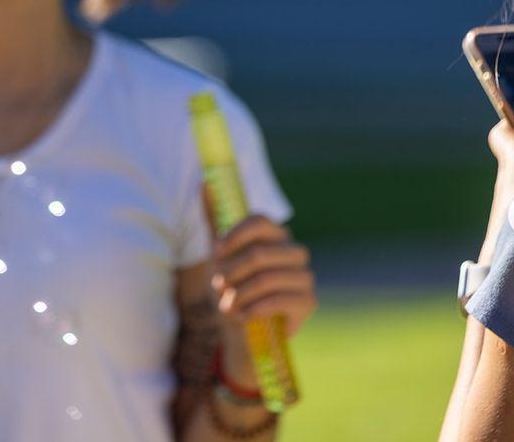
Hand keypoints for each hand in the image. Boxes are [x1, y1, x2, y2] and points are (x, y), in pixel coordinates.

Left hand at [209, 213, 315, 338]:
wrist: (248, 328)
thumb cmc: (235, 286)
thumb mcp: (221, 255)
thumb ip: (216, 221)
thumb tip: (204, 184)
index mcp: (276, 234)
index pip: (260, 220)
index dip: (235, 235)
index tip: (215, 252)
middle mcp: (295, 251)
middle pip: (259, 253)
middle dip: (231, 272)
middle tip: (218, 286)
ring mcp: (304, 276)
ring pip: (266, 279)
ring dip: (239, 294)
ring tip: (226, 306)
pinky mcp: (308, 301)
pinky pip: (278, 301)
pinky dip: (253, 309)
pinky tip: (241, 316)